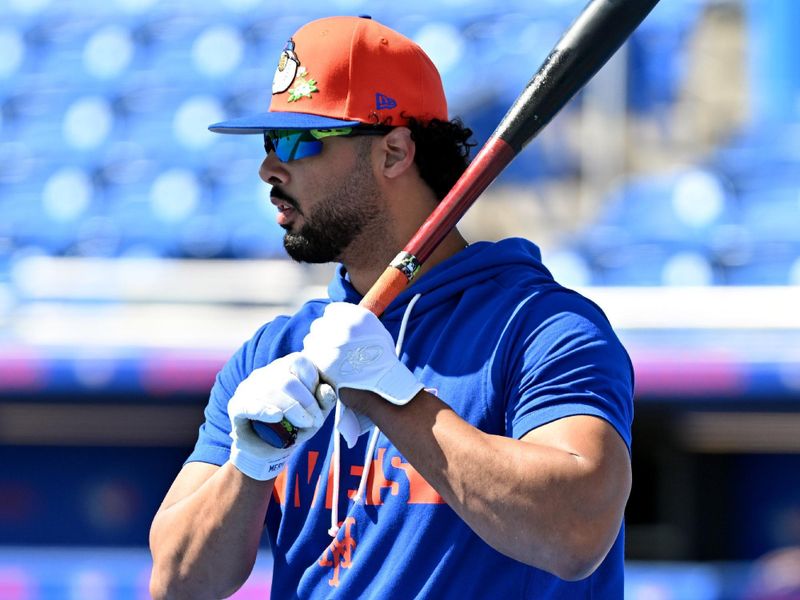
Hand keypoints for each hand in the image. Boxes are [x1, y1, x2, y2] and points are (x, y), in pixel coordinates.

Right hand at [228, 352, 335, 479]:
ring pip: (271, 391)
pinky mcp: (236, 406)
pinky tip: (277, 417)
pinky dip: (265, 410)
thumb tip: (326, 390)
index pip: (299, 361)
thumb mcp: (315, 415)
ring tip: (303, 425)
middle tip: (314, 421)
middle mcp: (264, 374)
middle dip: (306, 402)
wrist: (266, 450)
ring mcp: (248, 388)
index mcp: (283, 368)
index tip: (320, 405)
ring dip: (293, 410)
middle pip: (288, 379)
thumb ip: (324, 401)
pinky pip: (250, 404)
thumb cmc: (292, 427)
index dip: (314, 382)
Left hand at [302, 302, 423, 405]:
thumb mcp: (377, 332)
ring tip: (331, 360)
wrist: (382, 386)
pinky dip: (314, 361)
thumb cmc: (383, 361)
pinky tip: (326, 369)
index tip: (337, 331)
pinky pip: (308, 355)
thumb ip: (357, 322)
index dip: (334, 321)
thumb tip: (344, 321)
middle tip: (333, 347)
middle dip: (324, 334)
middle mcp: (339, 325)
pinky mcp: (318, 360)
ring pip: (311, 340)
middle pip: (319, 324)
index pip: (332, 311)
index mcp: (355, 315)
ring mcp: (327, 342)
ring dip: (318, 348)